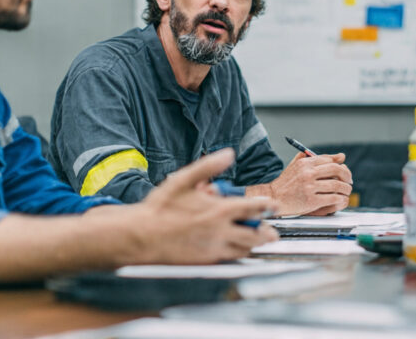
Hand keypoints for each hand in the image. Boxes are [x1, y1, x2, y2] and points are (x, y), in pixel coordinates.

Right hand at [120, 148, 277, 263]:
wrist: (141, 236)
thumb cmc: (160, 208)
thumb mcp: (184, 180)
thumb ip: (209, 166)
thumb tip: (228, 154)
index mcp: (219, 210)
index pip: (253, 208)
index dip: (267, 207)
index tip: (274, 207)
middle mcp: (221, 230)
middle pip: (255, 234)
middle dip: (266, 232)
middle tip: (272, 232)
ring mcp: (215, 248)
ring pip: (245, 249)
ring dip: (255, 244)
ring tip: (259, 241)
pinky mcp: (207, 260)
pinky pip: (230, 258)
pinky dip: (238, 253)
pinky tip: (237, 250)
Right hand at [258, 152, 352, 216]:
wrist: (274, 197)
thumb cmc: (286, 182)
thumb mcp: (297, 165)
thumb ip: (317, 158)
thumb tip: (340, 156)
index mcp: (305, 163)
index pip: (330, 161)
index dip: (341, 166)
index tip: (345, 173)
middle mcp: (308, 173)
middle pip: (336, 170)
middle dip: (347, 175)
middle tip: (349, 181)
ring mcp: (309, 187)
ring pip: (337, 185)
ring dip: (346, 188)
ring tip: (347, 191)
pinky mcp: (311, 200)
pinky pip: (333, 198)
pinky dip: (341, 199)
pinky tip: (341, 199)